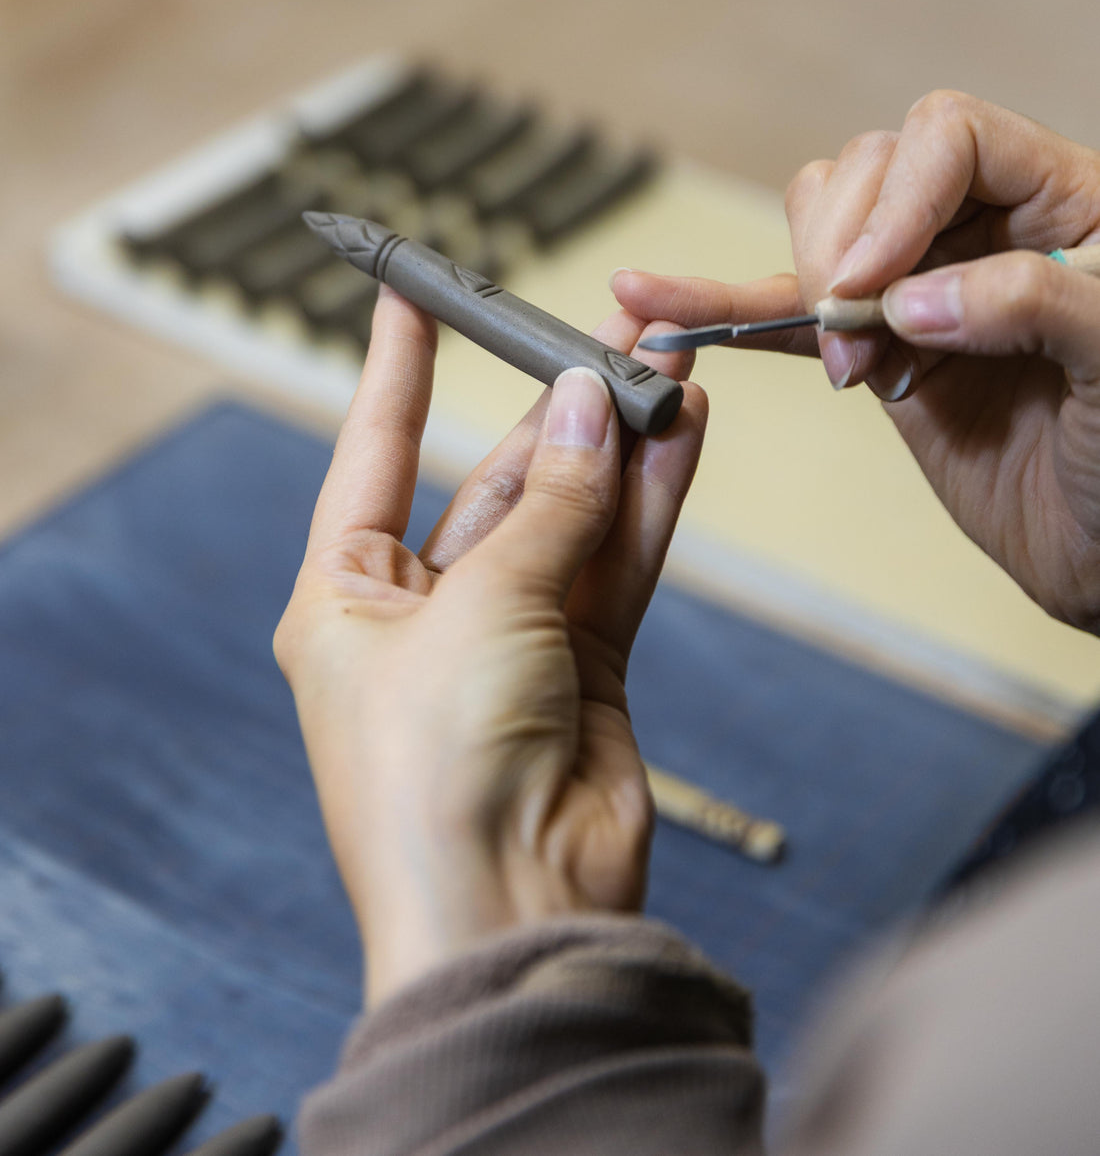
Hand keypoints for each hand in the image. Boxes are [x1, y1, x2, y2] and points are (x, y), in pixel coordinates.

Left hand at [274, 285, 706, 1006]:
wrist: (508, 910)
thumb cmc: (436, 774)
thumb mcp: (480, 609)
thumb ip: (549, 506)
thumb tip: (590, 405)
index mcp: (348, 600)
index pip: (372, 455)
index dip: (396, 372)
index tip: (409, 295)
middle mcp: (425, 617)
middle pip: (492, 485)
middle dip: (554, 415)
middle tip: (612, 341)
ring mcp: (510, 643)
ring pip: (570, 519)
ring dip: (616, 451)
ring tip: (664, 372)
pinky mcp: (585, 671)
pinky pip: (617, 566)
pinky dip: (649, 506)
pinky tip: (680, 440)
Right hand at [613, 92, 1099, 630]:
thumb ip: (1030, 304)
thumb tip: (911, 298)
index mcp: (1061, 198)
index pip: (951, 136)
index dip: (901, 196)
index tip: (871, 285)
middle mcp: (985, 226)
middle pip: (873, 170)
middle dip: (845, 246)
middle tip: (858, 334)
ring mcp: (924, 287)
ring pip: (824, 224)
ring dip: (802, 280)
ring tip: (839, 357)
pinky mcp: (879, 350)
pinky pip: (789, 316)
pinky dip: (724, 314)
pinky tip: (658, 308)